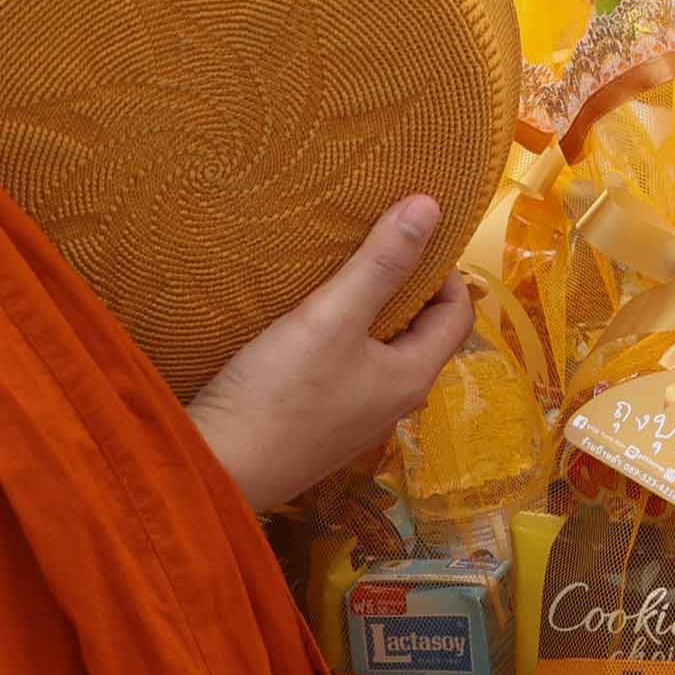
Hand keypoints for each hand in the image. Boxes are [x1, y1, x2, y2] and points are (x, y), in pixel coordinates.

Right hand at [186, 193, 472, 508]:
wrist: (217, 467)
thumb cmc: (280, 393)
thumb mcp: (332, 317)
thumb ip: (380, 263)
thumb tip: (431, 207)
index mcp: (411, 377)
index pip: (457, 315)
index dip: (444, 271)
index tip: (412, 236)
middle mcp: (393, 403)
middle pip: (420, 334)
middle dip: (406, 288)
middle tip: (375, 245)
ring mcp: (355, 419)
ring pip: (380, 353)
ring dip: (370, 313)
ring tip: (340, 274)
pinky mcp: (319, 425)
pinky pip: (346, 371)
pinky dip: (340, 339)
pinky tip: (306, 321)